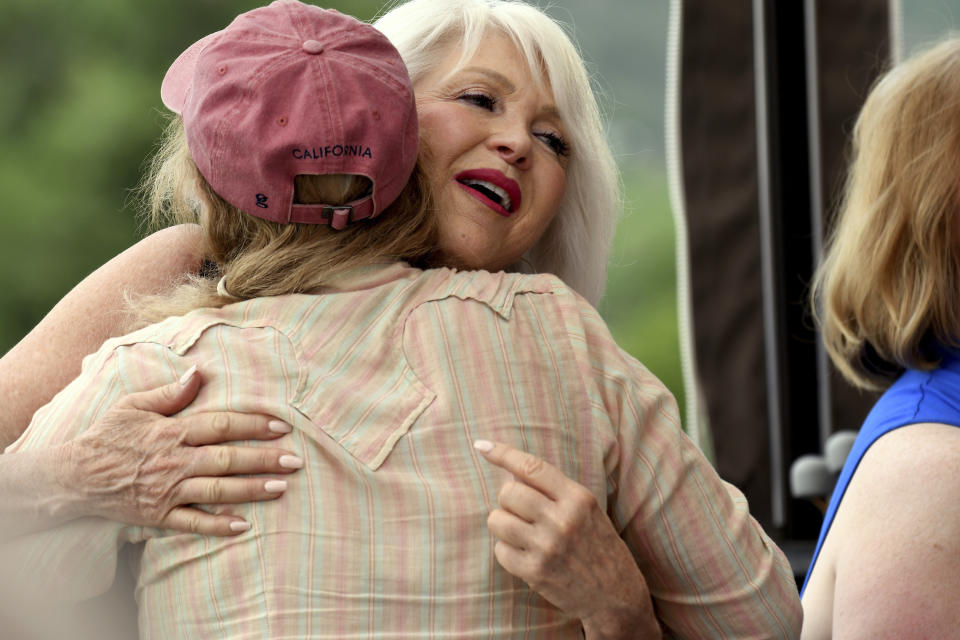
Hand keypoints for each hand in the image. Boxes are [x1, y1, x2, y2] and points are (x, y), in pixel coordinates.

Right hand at [58, 365, 301, 535]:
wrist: (74, 477)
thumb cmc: (107, 436)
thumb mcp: (133, 405)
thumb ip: (169, 392)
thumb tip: (198, 372)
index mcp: (172, 432)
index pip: (221, 425)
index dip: (253, 424)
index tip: (281, 425)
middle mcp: (174, 461)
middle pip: (227, 459)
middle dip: (263, 459)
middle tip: (295, 461)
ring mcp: (168, 490)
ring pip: (217, 490)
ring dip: (251, 490)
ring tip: (281, 488)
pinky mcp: (159, 515)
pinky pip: (193, 523)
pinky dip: (218, 525)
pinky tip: (244, 525)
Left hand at [474, 439, 660, 639]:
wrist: (616, 595)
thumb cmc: (598, 546)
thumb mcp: (587, 510)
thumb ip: (554, 490)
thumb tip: (511, 472)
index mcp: (578, 498)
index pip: (532, 467)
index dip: (503, 454)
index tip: (482, 446)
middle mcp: (563, 520)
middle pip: (508, 493)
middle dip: (508, 500)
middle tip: (522, 512)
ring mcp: (548, 547)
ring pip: (497, 520)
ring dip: (503, 525)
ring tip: (522, 534)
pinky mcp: (535, 572)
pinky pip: (500, 550)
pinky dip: (506, 551)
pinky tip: (525, 555)